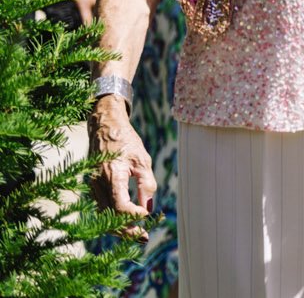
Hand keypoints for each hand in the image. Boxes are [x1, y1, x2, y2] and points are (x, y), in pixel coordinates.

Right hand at [89, 97, 155, 239]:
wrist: (105, 127)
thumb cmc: (127, 142)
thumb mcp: (143, 160)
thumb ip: (146, 184)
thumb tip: (148, 208)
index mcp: (111, 176)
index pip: (119, 206)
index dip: (132, 216)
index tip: (147, 217)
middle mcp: (97, 184)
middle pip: (108, 216)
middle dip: (125, 230)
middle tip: (143, 238)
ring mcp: (92, 187)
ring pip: (103, 215)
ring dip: (118, 226)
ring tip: (136, 234)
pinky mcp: (92, 187)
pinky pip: (101, 207)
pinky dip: (112, 217)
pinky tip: (125, 222)